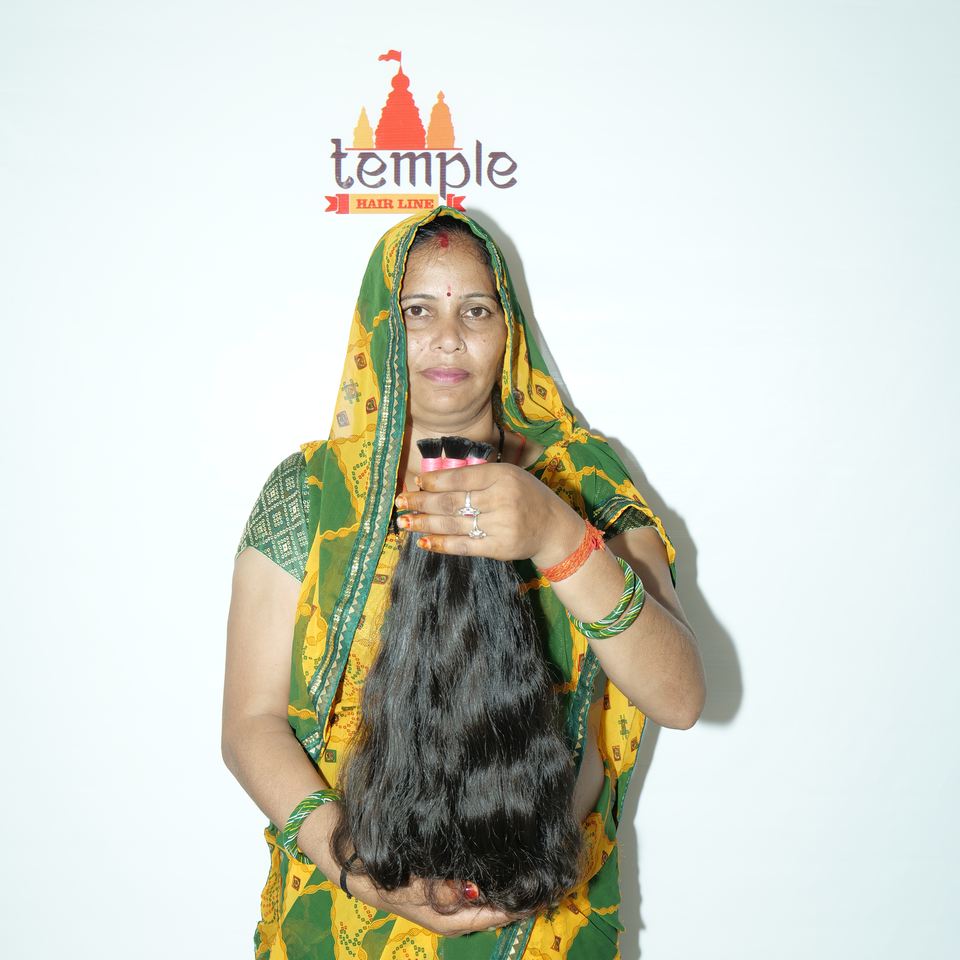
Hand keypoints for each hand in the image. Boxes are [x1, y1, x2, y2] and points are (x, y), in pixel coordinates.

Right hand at [373, 875, 528, 937]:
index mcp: (448, 921)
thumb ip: (443, 891)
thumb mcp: (413, 888)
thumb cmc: (386, 879)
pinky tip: (501, 864)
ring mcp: (449, 903)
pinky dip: (489, 880)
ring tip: (530, 870)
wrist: (357, 865)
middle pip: (492, 911)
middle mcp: (452, 915)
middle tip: (542, 879)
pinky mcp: (445, 889)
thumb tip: (475, 890)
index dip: (516, 908)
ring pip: (485, 900)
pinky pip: (474, 889)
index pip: (492, 918)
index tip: (541, 896)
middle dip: (515, 898)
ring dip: (503, 888)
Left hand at [396, 463, 583, 566]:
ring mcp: (501, 524)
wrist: (553, 528)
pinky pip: (464, 546)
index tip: (416, 483)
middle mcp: (501, 498)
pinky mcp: (499, 548)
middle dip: (421, 502)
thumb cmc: (525, 497)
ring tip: (405, 522)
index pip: (460, 476)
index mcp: (502, 475)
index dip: (434, 481)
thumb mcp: (508, 475)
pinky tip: (425, 542)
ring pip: (453, 524)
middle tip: (401, 502)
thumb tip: (433, 480)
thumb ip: (477, 475)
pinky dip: (442, 544)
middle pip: (451, 501)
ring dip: (425, 524)